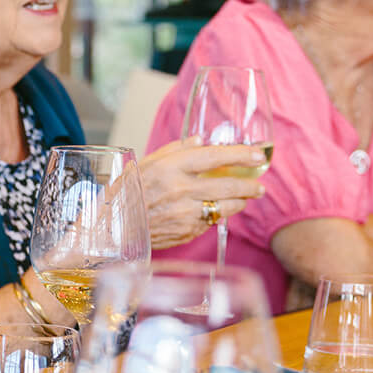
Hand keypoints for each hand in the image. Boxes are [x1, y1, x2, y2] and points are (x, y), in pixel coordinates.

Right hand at [139, 140, 267, 248]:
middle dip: (250, 185)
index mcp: (170, 168)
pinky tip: (216, 211)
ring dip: (240, 202)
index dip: (241, 155)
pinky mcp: (187, 232)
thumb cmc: (127, 192)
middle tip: (259, 185)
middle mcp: (180, 190)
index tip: (258, 154)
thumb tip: (201, 141)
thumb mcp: (145, 163)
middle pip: (228, 185)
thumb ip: (175, 150)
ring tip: (244, 198)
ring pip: (226, 207)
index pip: (215, 157)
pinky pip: (211, 222)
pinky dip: (217, 215)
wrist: (113, 227)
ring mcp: (185, 214)